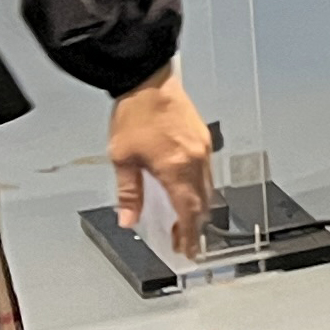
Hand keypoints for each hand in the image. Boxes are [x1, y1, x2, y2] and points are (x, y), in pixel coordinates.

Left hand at [108, 64, 217, 260]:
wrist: (147, 78)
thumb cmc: (135, 113)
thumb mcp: (122, 158)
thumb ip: (128, 193)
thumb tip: (128, 219)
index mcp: (176, 168)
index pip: (188, 211)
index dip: (189, 234)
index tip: (187, 250)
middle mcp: (195, 160)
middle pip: (202, 203)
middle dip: (194, 225)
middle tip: (183, 240)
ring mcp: (203, 148)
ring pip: (207, 187)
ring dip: (197, 207)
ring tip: (183, 220)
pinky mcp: (203, 137)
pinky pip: (206, 171)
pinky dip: (199, 188)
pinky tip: (186, 191)